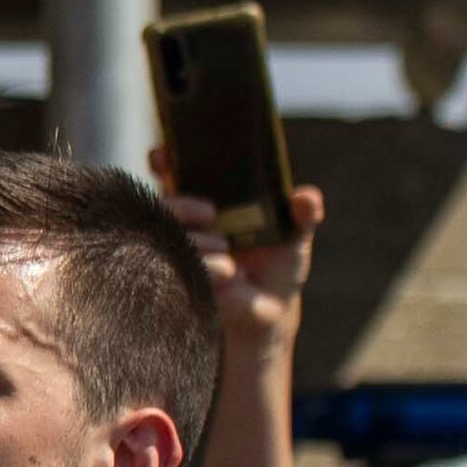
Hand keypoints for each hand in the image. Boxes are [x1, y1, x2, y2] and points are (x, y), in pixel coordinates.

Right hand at [152, 157, 326, 360]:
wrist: (270, 309)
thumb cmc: (278, 264)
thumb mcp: (294, 235)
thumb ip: (302, 214)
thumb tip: (305, 198)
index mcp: (208, 201)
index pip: (175, 173)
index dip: (165, 160)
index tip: (164, 156)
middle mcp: (186, 223)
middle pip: (162, 203)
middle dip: (181, 204)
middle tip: (211, 213)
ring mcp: (178, 251)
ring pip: (166, 236)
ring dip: (197, 243)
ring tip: (229, 257)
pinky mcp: (176, 281)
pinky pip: (177, 270)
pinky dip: (207, 269)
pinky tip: (228, 275)